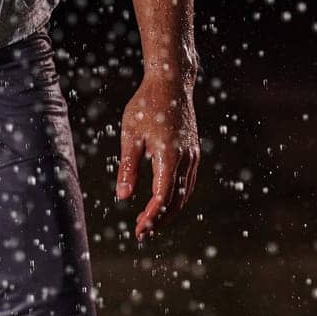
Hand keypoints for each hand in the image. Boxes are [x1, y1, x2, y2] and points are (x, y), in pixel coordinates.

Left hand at [116, 75, 198, 243]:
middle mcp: (186, 159)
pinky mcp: (193, 152)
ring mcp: (193, 156)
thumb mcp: (131, 135)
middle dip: (159, 219)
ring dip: (169, 211)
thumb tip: (123, 196)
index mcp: (170, 156)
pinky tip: (162, 202)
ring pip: (185, 194)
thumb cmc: (147, 105)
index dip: (151, 217)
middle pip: (176, 201)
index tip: (138, 230)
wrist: (171, 82)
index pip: (162, 197)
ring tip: (149, 222)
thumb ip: (128, 167)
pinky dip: (176, 197)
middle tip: (141, 233)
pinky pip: (188, 183)